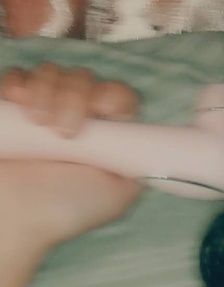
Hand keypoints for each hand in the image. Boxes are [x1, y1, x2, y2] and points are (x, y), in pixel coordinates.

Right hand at [0, 63, 142, 249]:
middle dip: (75, 97)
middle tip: (63, 131)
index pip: (117, 95)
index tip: (102, 109)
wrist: (17, 214)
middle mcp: (74, 118)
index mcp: (102, 136)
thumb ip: (137, 166)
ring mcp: (42, 109)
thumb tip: (147, 143)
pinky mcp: (10, 106)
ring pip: (52, 72)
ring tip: (39, 123)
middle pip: (83, 78)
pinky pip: (17, 75)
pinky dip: (19, 83)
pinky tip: (19, 103)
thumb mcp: (117, 194)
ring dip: (48, 91)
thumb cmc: (65, 209)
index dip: (111, 95)